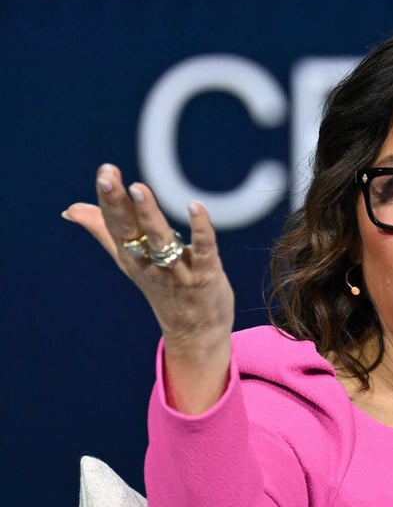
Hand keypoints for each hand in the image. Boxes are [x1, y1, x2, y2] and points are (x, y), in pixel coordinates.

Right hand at [63, 164, 234, 412]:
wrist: (196, 334)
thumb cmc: (164, 290)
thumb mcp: (130, 262)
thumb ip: (104, 232)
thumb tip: (71, 210)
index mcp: (131, 257)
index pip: (115, 225)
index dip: (109, 199)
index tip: (105, 172)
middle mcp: (149, 264)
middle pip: (131, 232)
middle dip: (118, 204)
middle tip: (108, 176)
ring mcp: (177, 271)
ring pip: (161, 240)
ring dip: (149, 216)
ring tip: (139, 189)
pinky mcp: (206, 276)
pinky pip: (202, 250)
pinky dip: (199, 229)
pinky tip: (196, 206)